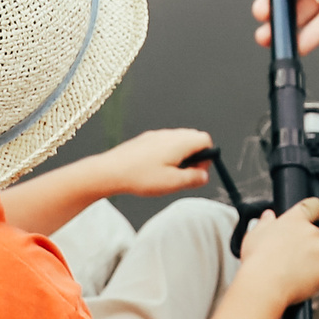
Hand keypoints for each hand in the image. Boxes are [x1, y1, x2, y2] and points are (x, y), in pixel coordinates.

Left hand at [87, 129, 214, 198]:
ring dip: (181, 156)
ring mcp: (156, 135)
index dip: (207, 157)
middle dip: (195, 156)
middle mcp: (169, 134)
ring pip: (178, 141)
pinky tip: (155, 169)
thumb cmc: (139, 176)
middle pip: (193, 139)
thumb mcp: (172, 183)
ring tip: (169, 174)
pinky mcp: (146, 140)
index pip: (205, 140)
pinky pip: (165, 143)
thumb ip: (193, 178)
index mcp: (179, 142)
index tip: (199, 172)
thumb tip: (204, 176)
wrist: (110, 171)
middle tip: (185, 175)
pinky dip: (167, 154)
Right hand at [237, 197, 318, 304]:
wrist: (265, 286)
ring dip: (312, 257)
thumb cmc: (257, 260)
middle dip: (309, 240)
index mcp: (296, 219)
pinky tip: (298, 279)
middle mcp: (312, 231)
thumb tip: (269, 215)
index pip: (314, 206)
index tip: (312, 215)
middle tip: (292, 253)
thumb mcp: (254, 235)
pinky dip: (315, 274)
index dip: (314, 210)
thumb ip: (265, 222)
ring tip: (292, 269)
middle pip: (317, 232)